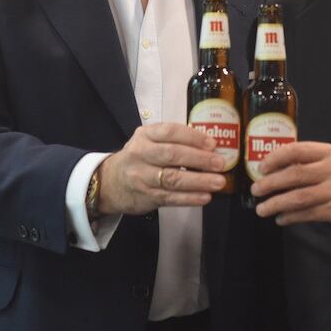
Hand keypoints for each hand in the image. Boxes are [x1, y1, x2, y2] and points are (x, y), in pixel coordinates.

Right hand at [96, 123, 226, 214]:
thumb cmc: (139, 158)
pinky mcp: (146, 197)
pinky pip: (170, 198)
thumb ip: (173, 141)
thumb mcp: (149, 141)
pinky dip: (189, 198)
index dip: (193, 137)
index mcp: (145, 135)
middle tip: (220, 163)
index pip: (170, 132)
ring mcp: (142, 177)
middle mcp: (141, 154)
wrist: (110, 183)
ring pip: (172, 179)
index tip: (212, 144)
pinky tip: (205, 197)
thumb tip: (210, 147)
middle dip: (199, 159)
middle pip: (172, 155)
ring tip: (218, 182)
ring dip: (198, 181)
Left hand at [250, 142, 330, 235]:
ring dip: (276, 203)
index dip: (276, 158)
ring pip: (298, 197)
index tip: (261, 167)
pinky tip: (281, 218)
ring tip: (262, 208)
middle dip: (270, 183)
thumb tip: (278, 168)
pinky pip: (307, 214)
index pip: (298, 150)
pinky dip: (290, 217)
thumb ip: (314, 163)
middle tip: (256, 190)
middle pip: (294, 175)